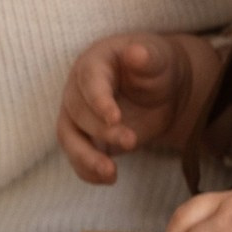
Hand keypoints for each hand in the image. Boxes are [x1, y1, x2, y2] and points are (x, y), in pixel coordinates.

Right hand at [58, 32, 211, 182]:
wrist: (162, 91)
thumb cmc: (157, 67)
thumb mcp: (159, 58)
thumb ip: (147, 57)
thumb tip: (136, 53)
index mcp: (95, 61)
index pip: (89, 80)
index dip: (98, 100)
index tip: (115, 118)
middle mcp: (78, 88)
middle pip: (77, 112)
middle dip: (101, 130)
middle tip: (131, 141)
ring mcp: (78, 114)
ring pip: (68, 137)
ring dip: (86, 157)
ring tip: (111, 173)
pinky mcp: (85, 138)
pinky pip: (77, 156)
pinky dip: (88, 171)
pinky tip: (109, 179)